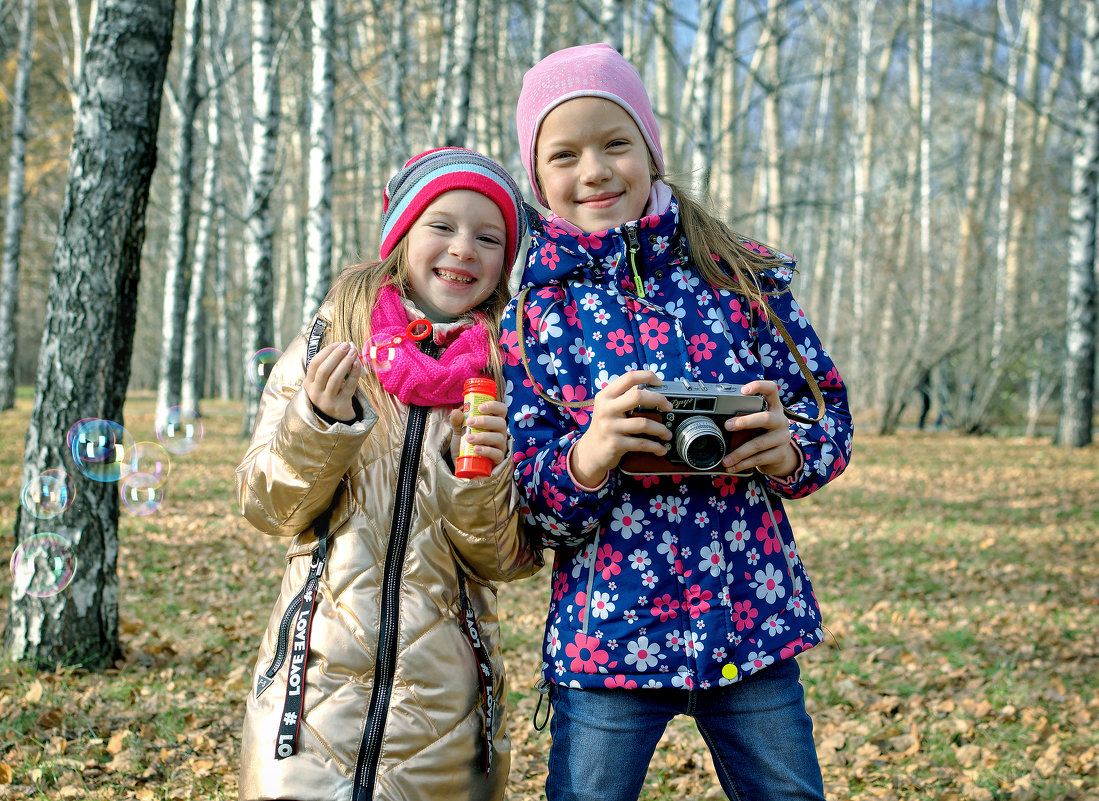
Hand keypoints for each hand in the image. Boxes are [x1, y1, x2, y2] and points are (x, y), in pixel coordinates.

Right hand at [304, 342, 362, 421]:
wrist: (337, 417)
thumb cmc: (332, 393)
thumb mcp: (324, 382)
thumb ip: (332, 366)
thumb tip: (347, 346)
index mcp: (308, 384)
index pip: (314, 364)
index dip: (326, 352)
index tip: (337, 343)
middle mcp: (315, 393)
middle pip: (324, 370)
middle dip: (336, 355)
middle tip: (346, 345)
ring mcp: (327, 400)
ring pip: (335, 378)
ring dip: (345, 362)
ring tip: (353, 352)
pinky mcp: (340, 405)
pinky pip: (348, 387)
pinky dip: (353, 374)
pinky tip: (358, 364)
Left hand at [449, 399, 509, 467]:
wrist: (465, 465)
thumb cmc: (466, 445)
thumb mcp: (459, 432)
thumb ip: (457, 422)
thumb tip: (456, 412)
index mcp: (494, 422)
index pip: (501, 410)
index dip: (494, 406)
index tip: (480, 407)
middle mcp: (500, 432)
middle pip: (501, 423)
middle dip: (485, 421)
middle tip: (469, 422)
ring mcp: (500, 446)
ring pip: (498, 438)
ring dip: (483, 436)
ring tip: (468, 438)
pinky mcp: (498, 459)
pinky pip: (497, 453)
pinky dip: (486, 450)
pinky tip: (476, 449)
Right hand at [569, 370, 672, 486]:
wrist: (590, 451)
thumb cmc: (605, 426)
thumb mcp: (608, 407)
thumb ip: (624, 397)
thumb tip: (652, 388)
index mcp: (605, 396)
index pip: (629, 378)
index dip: (647, 376)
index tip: (659, 383)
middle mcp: (606, 409)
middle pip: (638, 396)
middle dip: (659, 400)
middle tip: (668, 407)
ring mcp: (610, 427)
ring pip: (643, 423)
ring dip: (661, 429)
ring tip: (667, 433)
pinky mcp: (615, 444)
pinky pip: (641, 443)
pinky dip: (655, 446)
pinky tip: (661, 449)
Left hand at [722, 380, 798, 476]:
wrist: (780, 457)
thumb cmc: (762, 434)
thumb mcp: (757, 423)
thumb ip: (744, 417)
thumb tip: (715, 421)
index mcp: (773, 407)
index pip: (771, 389)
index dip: (759, 387)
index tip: (744, 390)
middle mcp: (780, 420)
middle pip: (765, 418)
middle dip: (745, 422)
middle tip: (727, 426)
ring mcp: (782, 438)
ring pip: (758, 444)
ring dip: (739, 452)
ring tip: (725, 459)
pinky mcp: (780, 454)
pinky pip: (759, 459)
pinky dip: (743, 464)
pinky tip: (733, 467)